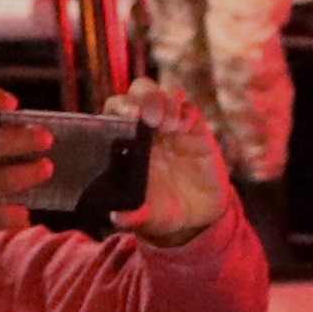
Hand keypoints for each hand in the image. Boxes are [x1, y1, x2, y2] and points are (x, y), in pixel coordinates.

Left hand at [114, 81, 233, 245]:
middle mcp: (145, 127)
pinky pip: (189, 109)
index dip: (119, 109)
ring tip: (168, 124)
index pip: (115, 111)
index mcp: (124, 141)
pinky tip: (184, 127)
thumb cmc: (162, 211)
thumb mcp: (147, 217)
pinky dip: (186, 112)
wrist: (197, 216)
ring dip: (163, 101)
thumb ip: (133, 216)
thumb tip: (118, 218)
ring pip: (161, 94)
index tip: (128, 118)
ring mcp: (170, 125)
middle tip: (149, 118)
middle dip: (141, 99)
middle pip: (137, 93)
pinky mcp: (195, 129)